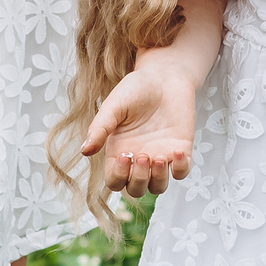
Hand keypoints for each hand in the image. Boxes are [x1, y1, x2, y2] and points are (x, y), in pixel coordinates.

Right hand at [80, 67, 196, 195]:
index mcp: (118, 152)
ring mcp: (160, 157)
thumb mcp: (114, 106)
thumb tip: (84, 151)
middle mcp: (138, 160)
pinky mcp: (180, 151)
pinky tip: (176, 151)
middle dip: (138, 180)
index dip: (118, 176)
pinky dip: (180, 169)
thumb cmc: (135, 89)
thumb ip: (100, 128)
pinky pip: (181, 173)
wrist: (164, 75)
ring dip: (157, 179)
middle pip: (135, 190)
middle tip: (141, 155)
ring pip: (158, 188)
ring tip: (157, 157)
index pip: (114, 181)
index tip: (124, 155)